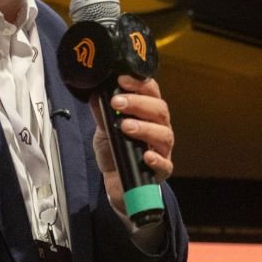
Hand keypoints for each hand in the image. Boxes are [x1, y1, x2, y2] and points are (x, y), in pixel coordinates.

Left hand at [89, 76, 175, 210]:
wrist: (115, 182)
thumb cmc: (115, 152)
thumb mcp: (104, 130)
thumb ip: (102, 113)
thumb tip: (96, 94)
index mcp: (148, 114)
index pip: (151, 92)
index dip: (140, 83)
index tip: (122, 80)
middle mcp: (159, 128)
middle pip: (160, 110)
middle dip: (139, 103)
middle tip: (118, 102)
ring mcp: (162, 149)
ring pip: (164, 134)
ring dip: (145, 128)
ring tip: (125, 126)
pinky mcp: (161, 170)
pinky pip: (165, 164)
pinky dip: (156, 159)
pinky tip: (146, 155)